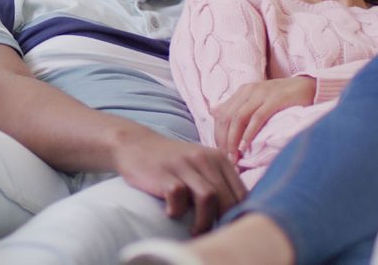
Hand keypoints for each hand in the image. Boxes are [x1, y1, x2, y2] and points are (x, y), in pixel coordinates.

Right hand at [112, 130, 246, 234]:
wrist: (135, 144)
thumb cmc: (172, 161)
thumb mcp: (200, 164)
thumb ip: (219, 182)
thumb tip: (237, 214)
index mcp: (218, 158)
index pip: (241, 193)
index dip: (239, 215)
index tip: (228, 228)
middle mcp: (204, 158)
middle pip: (227, 198)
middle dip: (222, 222)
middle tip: (212, 234)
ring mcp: (183, 164)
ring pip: (208, 197)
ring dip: (203, 221)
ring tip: (194, 231)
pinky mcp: (163, 172)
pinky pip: (178, 196)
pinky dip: (176, 210)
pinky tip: (170, 213)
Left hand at [213, 77, 316, 161]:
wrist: (311, 86)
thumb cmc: (284, 98)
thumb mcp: (258, 99)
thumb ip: (238, 106)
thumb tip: (214, 112)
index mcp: (243, 91)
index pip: (221, 114)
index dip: (218, 135)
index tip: (220, 152)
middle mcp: (249, 90)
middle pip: (227, 117)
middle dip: (224, 140)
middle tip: (226, 159)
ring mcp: (262, 93)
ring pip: (238, 118)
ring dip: (233, 139)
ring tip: (234, 156)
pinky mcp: (276, 99)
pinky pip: (257, 117)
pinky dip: (249, 133)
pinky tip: (246, 146)